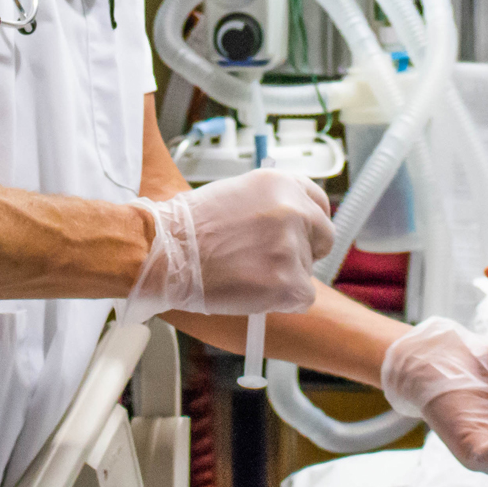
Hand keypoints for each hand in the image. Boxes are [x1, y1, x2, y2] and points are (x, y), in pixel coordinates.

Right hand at [121, 169, 332, 323]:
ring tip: (246, 273)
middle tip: (271, 262)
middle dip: (304, 251)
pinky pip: (303, 298)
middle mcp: (294, 209)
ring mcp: (292, 246)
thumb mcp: (238, 193)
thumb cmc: (189, 228)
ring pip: (307, 270)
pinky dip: (282, 302)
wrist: (164, 252)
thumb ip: (272, 204)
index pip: (319, 202)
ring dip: (284, 276)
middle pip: (323, 236)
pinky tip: (253, 293)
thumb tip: (292, 221)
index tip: (303, 234)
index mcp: (283, 184)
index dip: (310, 223)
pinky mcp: (287, 281)